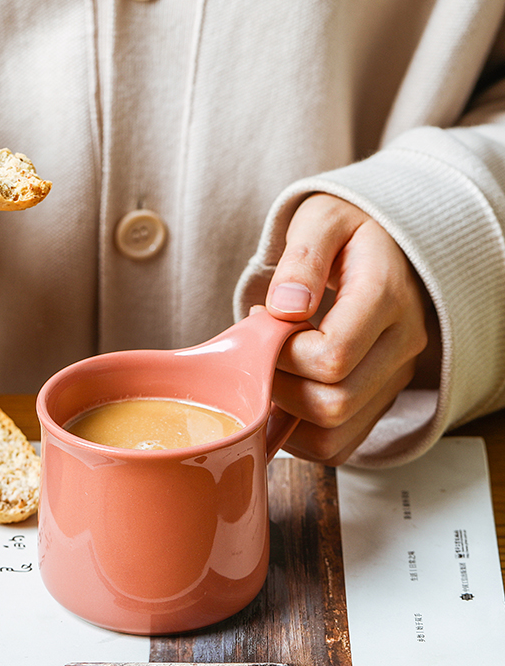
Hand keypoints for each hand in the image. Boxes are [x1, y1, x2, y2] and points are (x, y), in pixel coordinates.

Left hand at [264, 193, 435, 464]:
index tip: (264, 323)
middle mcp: (402, 345)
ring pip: (336, 434)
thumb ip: (303, 257)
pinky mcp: (381, 398)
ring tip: (274, 368)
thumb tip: (285, 309)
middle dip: (280, 384)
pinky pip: (339, 445)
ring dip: (287, 411)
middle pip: (334, 403)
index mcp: (387, 297)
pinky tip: (284, 393)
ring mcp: (394, 377)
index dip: (283, 352)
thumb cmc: (345, 232)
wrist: (380, 244)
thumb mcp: (321, 220)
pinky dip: (300, 432)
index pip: (332, 356)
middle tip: (262, 350)